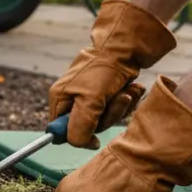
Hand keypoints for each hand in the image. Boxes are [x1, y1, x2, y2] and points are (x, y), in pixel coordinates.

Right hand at [48, 0, 176, 147]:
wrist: (125, 48)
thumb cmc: (104, 71)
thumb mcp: (89, 101)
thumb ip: (78, 127)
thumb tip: (77, 143)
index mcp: (59, 98)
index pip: (60, 131)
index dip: (78, 137)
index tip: (95, 138)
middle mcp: (72, 98)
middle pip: (86, 126)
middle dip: (107, 116)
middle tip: (119, 100)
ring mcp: (89, 96)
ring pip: (104, 118)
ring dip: (120, 107)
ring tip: (127, 91)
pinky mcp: (106, 92)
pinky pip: (116, 109)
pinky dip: (126, 101)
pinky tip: (131, 88)